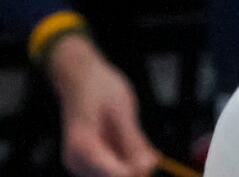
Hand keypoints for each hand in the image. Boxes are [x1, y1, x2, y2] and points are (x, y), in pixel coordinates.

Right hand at [49, 36, 156, 176]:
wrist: (80, 77)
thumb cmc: (98, 88)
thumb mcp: (121, 109)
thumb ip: (132, 140)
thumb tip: (148, 166)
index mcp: (82, 147)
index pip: (113, 174)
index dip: (136, 171)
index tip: (154, 161)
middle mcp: (77, 161)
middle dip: (136, 169)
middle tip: (151, 152)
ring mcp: (81, 163)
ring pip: (115, 174)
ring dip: (133, 165)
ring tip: (136, 140)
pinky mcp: (89, 161)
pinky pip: (113, 168)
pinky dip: (128, 161)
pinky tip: (135, 146)